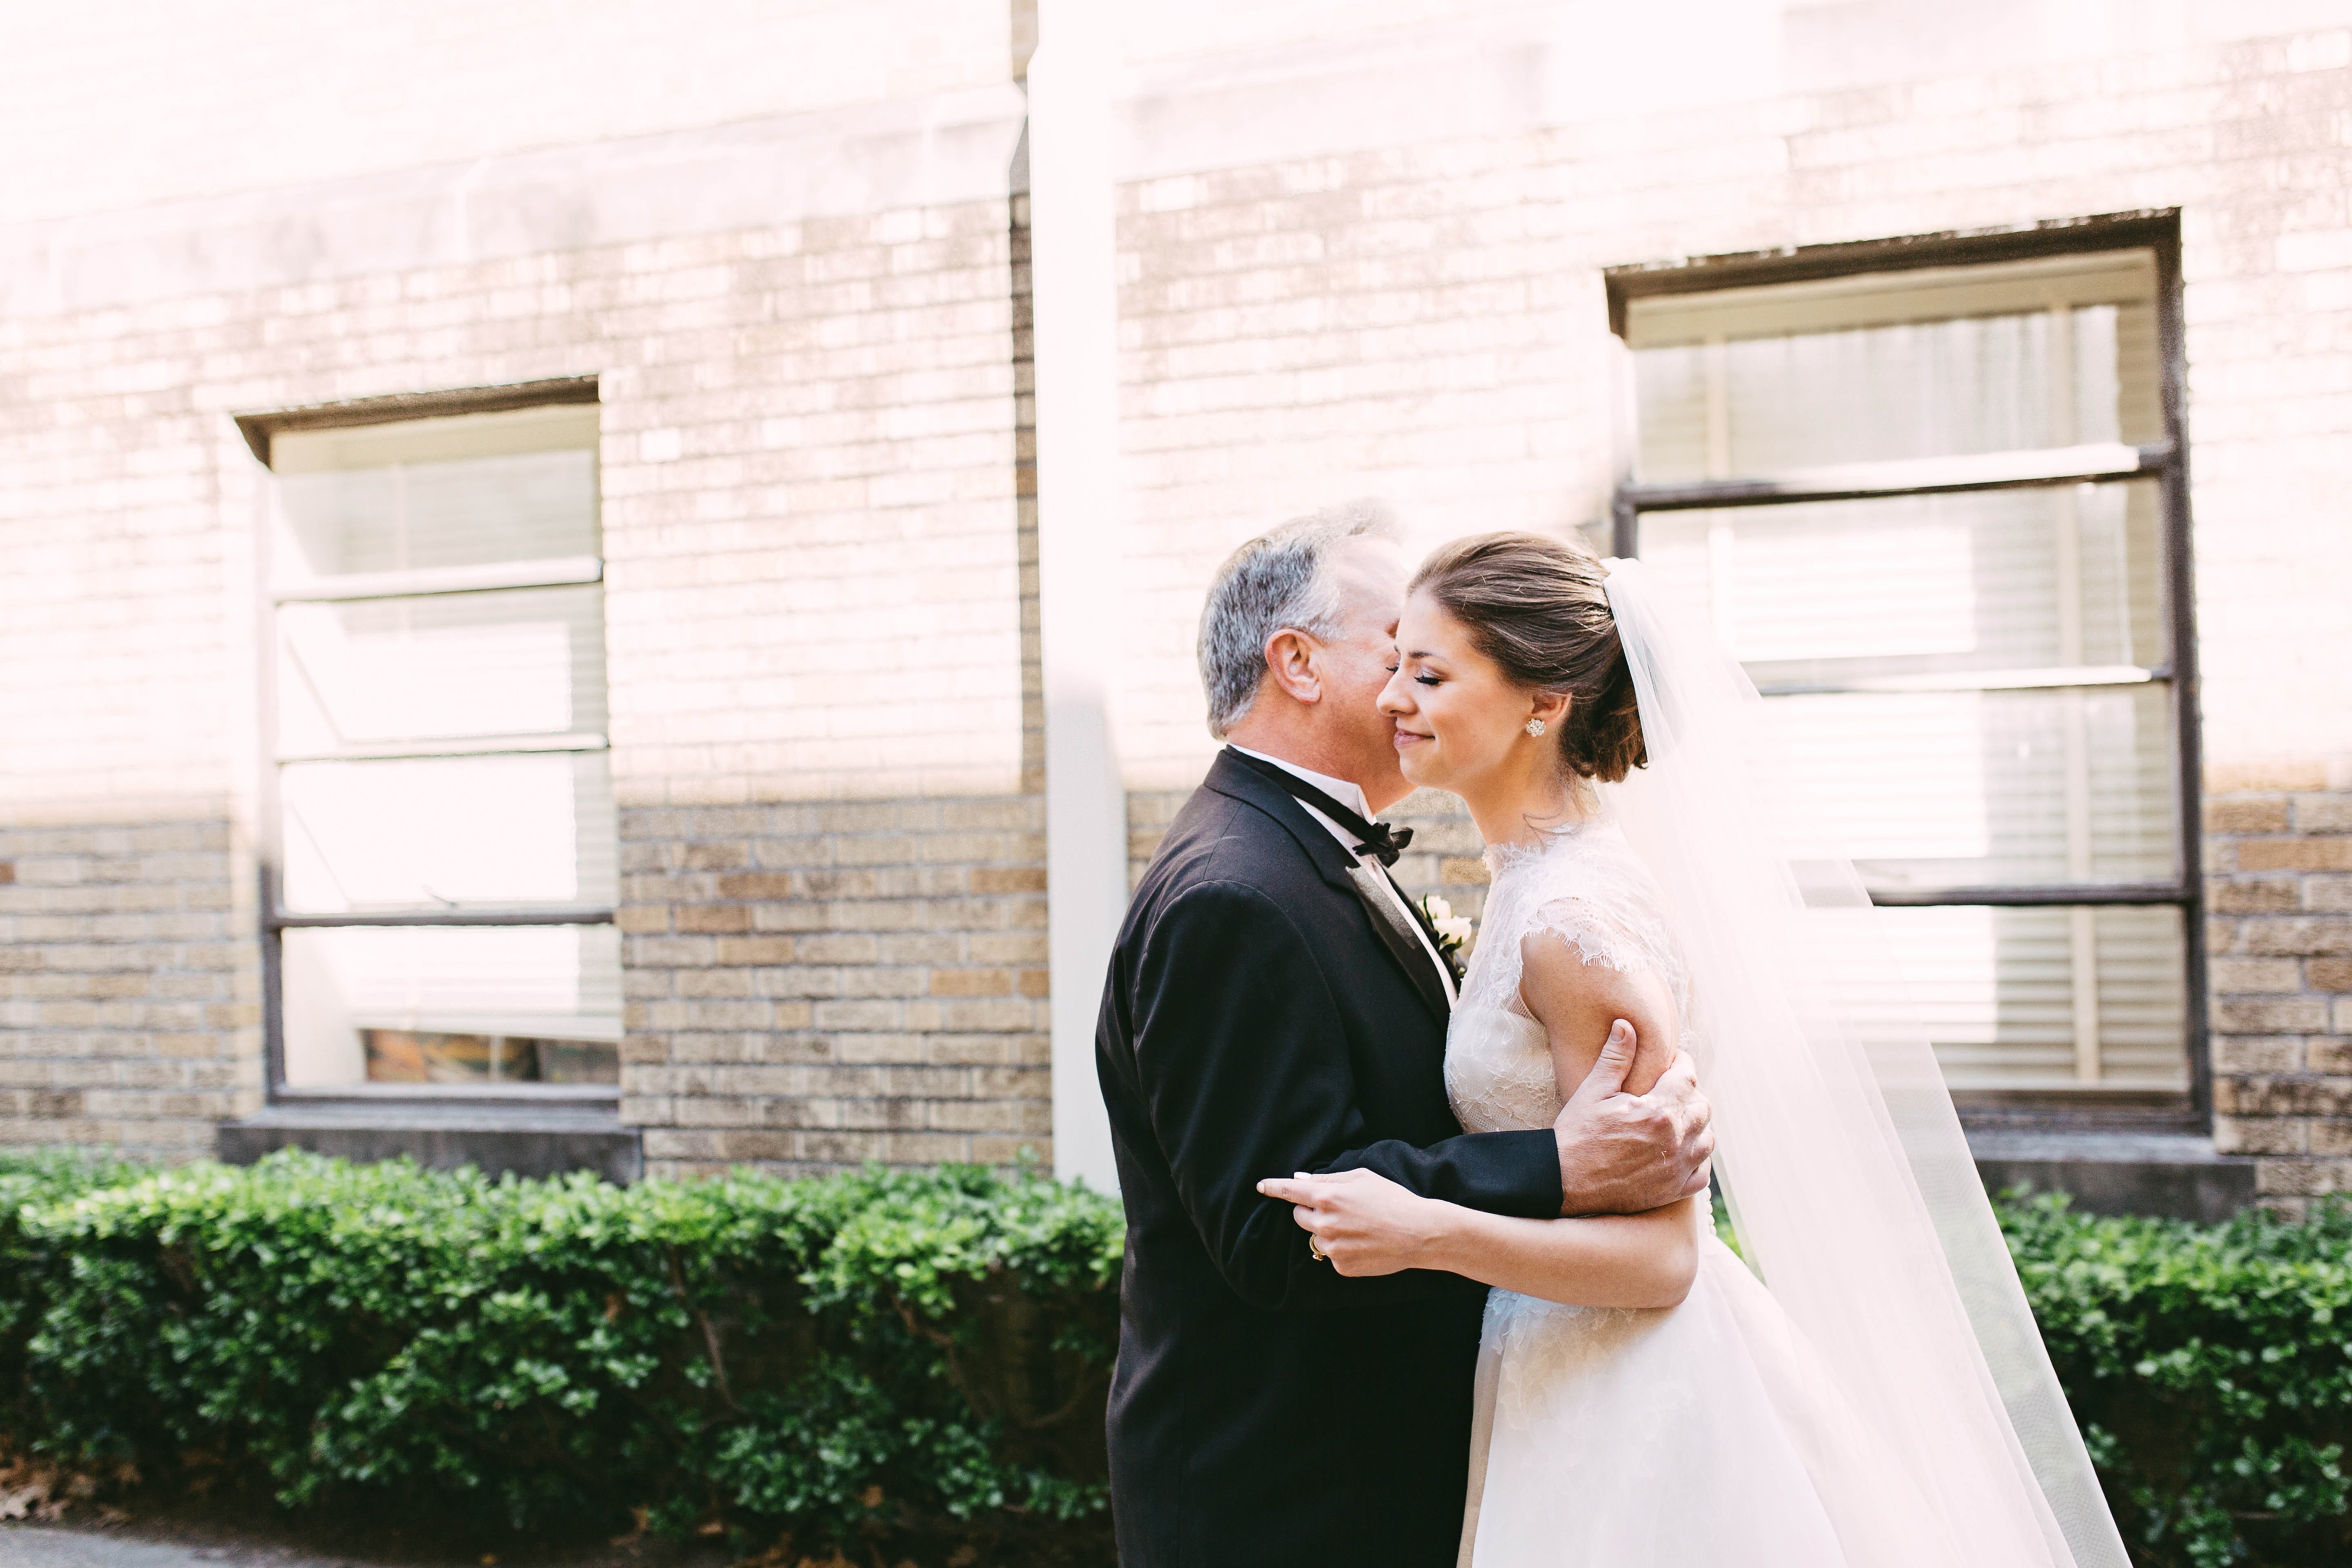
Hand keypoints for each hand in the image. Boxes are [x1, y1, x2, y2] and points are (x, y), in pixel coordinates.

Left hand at [1255, 1167, 1439, 1276]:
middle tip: (1338, 1209)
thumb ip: (1328, 1180)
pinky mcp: (1341, 1266)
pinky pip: (1330, 1255)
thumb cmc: (1392, 1199)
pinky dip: (1341, 1249)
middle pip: (1299, 1217)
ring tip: (1356, 1228)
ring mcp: (1332, 1247)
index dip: (1273, 1188)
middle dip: (1311, 1211)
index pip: (1289, 1192)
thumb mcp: (1361, 1178)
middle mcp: (1324, 1223)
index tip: (1261, 1187)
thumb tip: (1300, 1181)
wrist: (1418, 1233)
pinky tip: (1363, 1243)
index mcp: (1327, 1197)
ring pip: (1315, 1238)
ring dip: (1326, 1232)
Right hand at [1553, 1020, 1713, 1214]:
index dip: (1682, 1065)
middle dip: (1690, 1095)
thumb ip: (1616, 1057)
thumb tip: (1626, 1025)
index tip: (1672, 1062)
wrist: (1564, 1181)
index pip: (1688, 1077)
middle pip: (1703, 1107)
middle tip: (1670, 1092)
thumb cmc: (1577, 1133)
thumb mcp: (1593, 1090)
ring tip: (1676, 1120)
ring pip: (1707, 1140)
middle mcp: (1674, 1139)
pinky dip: (1697, 1160)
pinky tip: (1679, 1152)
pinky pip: (1702, 1173)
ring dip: (1696, 1127)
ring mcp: (1676, 1168)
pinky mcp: (1673, 1190)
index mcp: (1658, 1110)